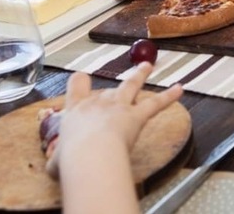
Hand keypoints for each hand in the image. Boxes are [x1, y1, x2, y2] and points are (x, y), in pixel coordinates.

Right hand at [46, 62, 182, 178]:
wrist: (90, 155)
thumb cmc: (71, 160)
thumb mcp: (56, 161)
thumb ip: (57, 160)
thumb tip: (54, 167)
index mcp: (75, 110)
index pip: (75, 85)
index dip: (79, 83)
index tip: (81, 79)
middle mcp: (98, 103)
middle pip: (108, 87)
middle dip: (116, 82)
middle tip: (120, 77)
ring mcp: (119, 106)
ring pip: (132, 85)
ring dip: (140, 74)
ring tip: (147, 66)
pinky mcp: (136, 115)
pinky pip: (156, 103)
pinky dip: (169, 96)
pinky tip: (179, 89)